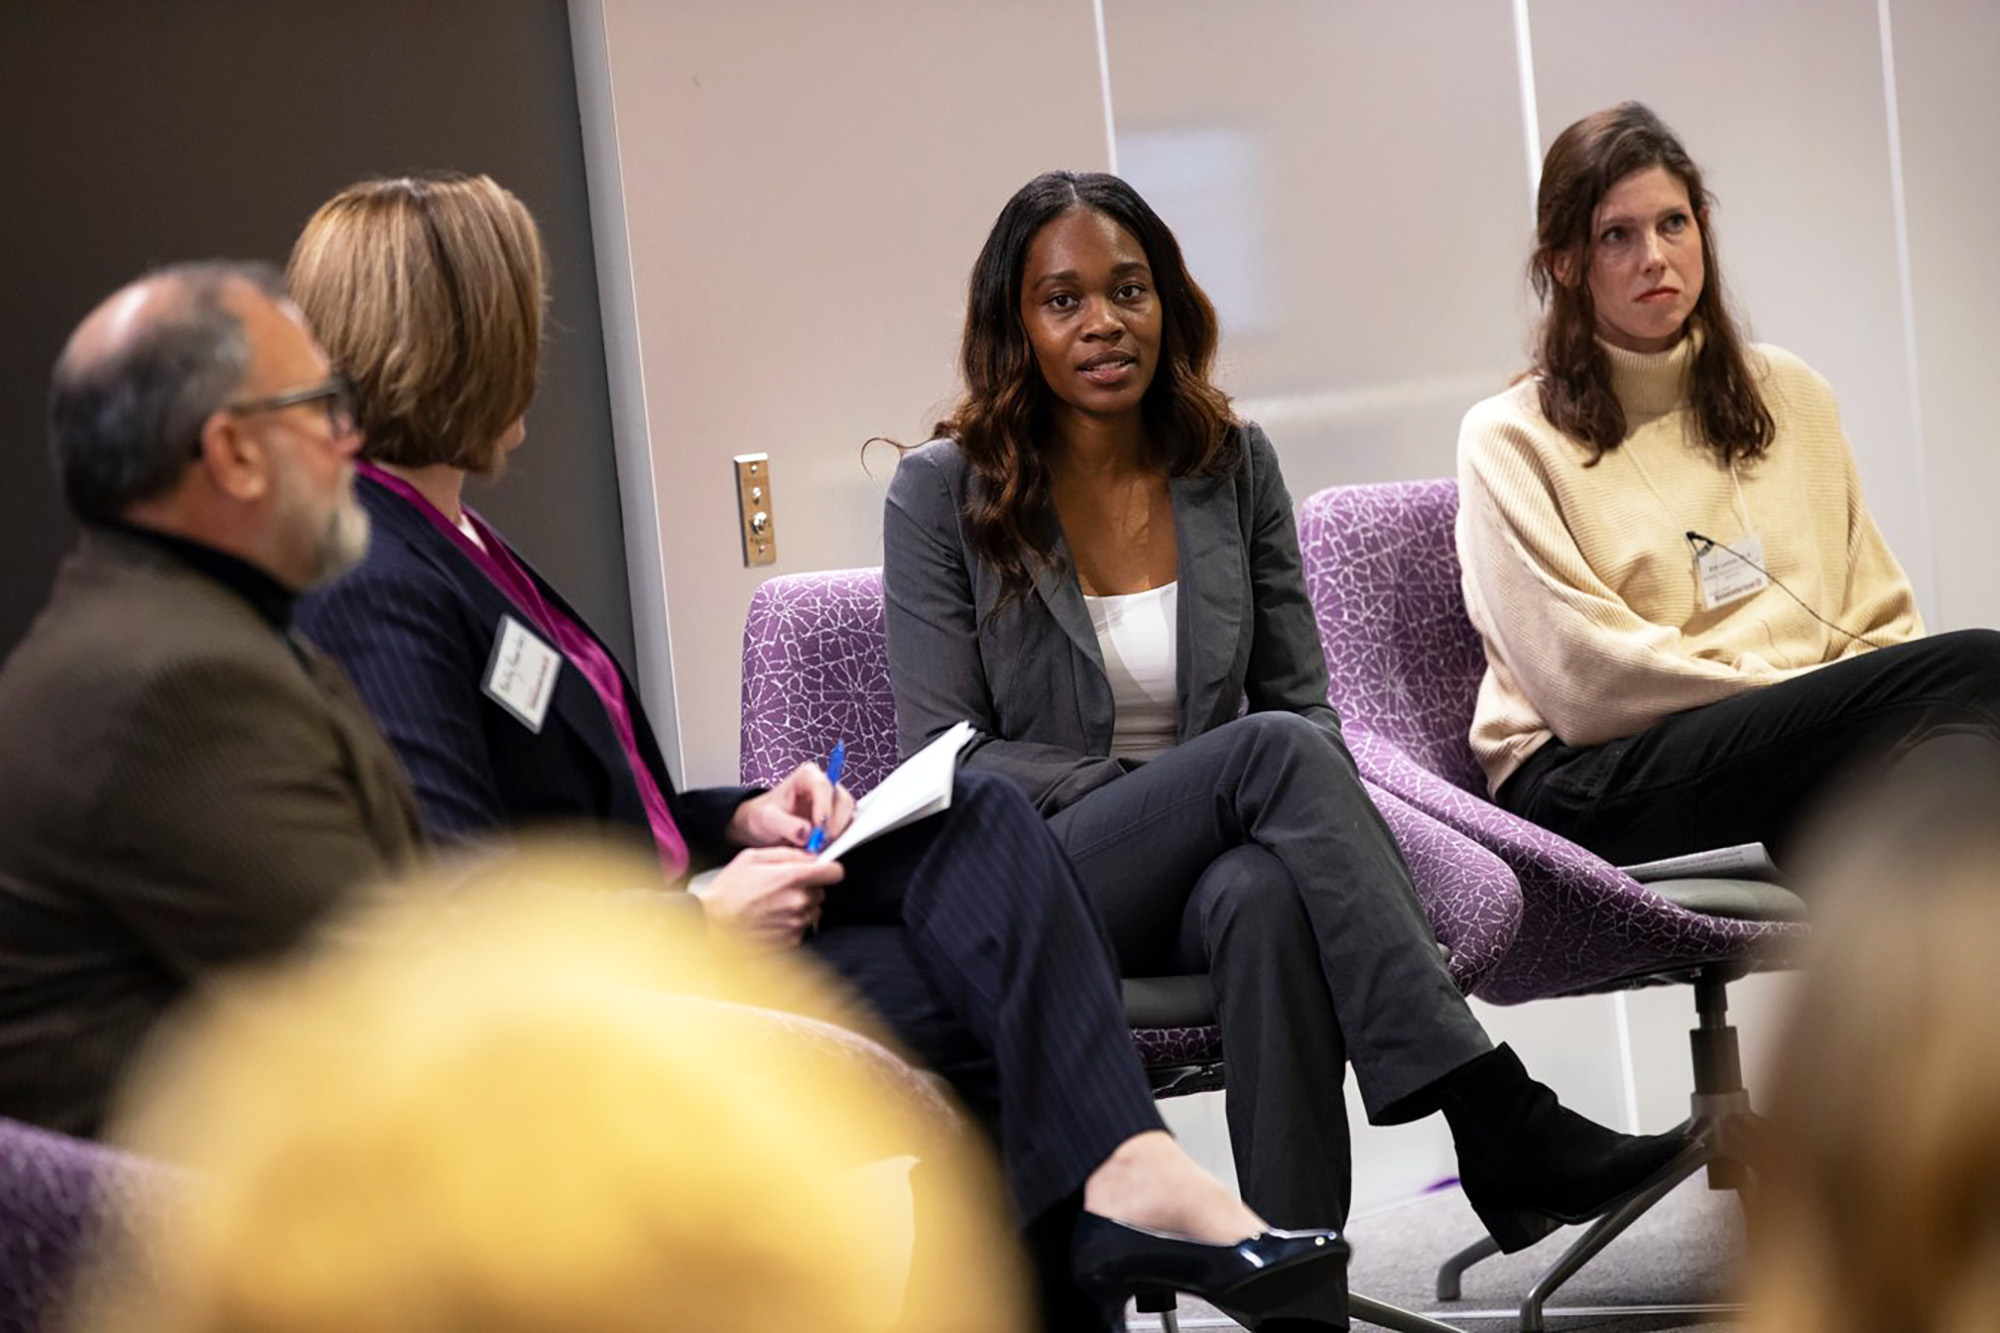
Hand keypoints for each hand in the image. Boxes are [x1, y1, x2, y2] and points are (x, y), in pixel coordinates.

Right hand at [703, 847, 845, 947]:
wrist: (712, 923)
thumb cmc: (729, 890)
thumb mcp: (752, 858)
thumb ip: (787, 854)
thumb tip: (811, 855)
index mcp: (791, 878)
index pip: (834, 872)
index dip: (828, 869)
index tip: (821, 870)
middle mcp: (798, 902)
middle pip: (822, 891)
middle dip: (808, 888)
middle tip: (783, 888)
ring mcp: (796, 923)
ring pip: (813, 910)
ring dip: (800, 906)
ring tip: (774, 904)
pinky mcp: (791, 940)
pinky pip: (802, 927)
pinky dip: (791, 922)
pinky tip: (772, 918)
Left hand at [727, 761, 856, 849]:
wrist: (766, 826)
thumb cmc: (766, 816)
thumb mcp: (768, 819)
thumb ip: (786, 825)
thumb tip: (808, 833)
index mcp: (807, 776)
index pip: (823, 786)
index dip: (824, 806)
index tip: (819, 827)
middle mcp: (825, 786)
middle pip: (842, 801)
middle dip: (834, 823)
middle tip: (820, 842)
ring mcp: (834, 803)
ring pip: (848, 816)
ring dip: (837, 833)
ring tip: (818, 847)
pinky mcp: (838, 819)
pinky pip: (847, 828)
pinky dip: (838, 840)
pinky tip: (823, 848)